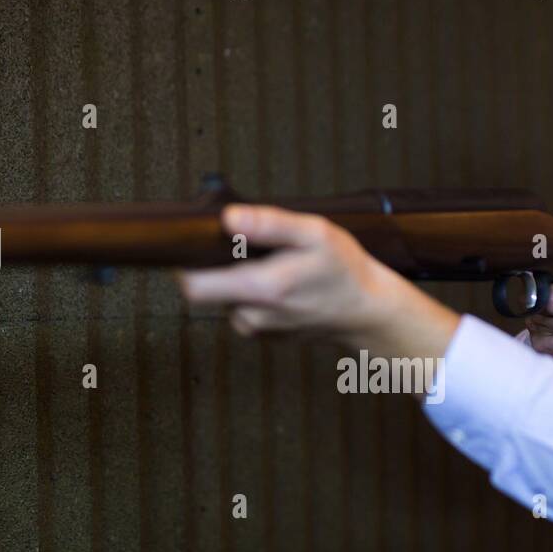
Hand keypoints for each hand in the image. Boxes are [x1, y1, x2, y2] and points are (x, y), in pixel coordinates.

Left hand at [176, 204, 460, 360]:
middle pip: (204, 291)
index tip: (194, 245)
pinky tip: (281, 283)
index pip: (192, 286)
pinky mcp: (265, 334)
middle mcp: (252, 316)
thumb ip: (270, 224)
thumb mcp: (315, 234)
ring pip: (224, 297)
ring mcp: (258, 329)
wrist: (368, 312)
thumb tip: (228, 217)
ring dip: (237, 279)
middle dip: (214, 267)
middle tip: (244, 248)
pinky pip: (243, 308)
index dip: (184, 264)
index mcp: (259, 290)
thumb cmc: (345, 271)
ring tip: (273, 265)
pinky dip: (252, 293)